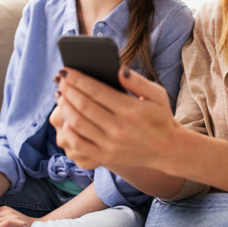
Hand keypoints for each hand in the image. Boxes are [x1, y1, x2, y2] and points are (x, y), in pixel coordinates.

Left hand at [50, 66, 180, 170]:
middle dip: (68, 90)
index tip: (66, 70)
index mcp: (130, 109)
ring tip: (60, 95)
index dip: (77, 79)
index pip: (95, 90)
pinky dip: (69, 130)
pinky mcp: (105, 157)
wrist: (168, 149)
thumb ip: (137, 81)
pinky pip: (79, 144)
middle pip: (83, 105)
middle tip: (60, 79)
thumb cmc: (160, 117)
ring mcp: (110, 145)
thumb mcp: (157, 94)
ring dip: (65, 107)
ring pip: (78, 123)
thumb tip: (117, 68)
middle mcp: (118, 128)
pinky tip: (66, 118)